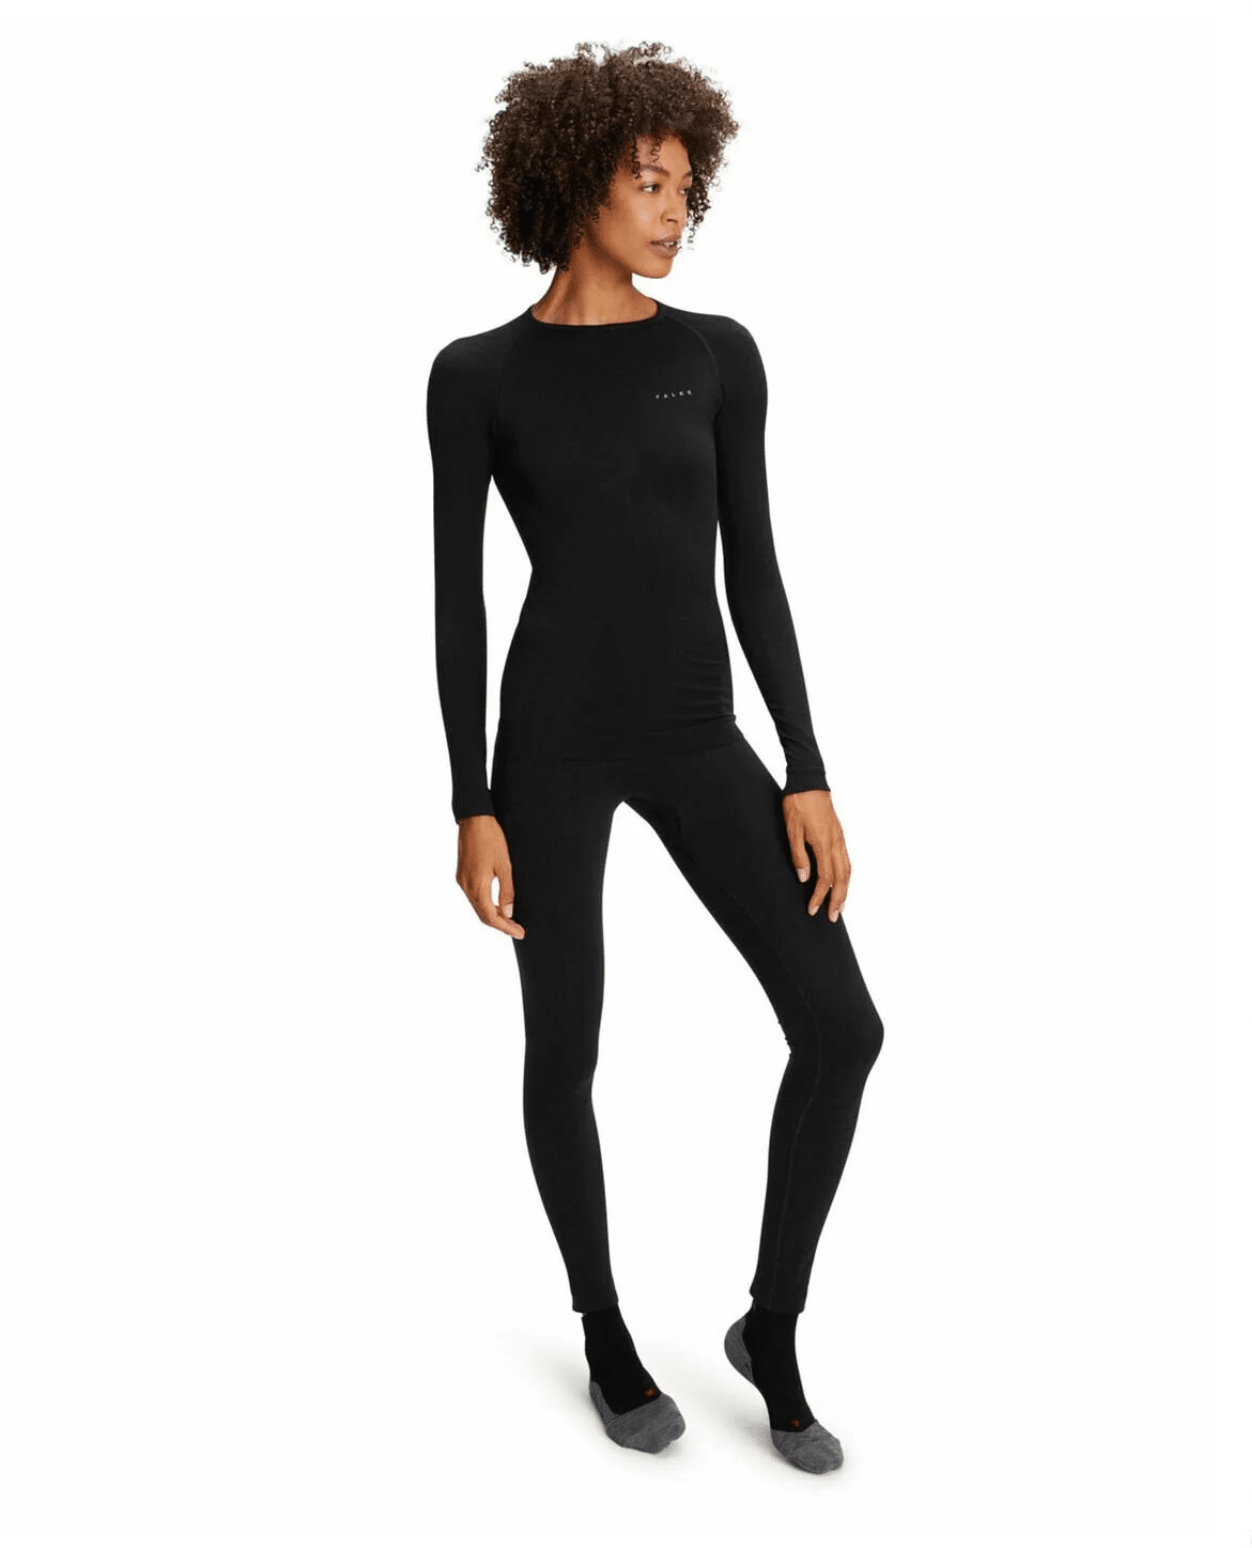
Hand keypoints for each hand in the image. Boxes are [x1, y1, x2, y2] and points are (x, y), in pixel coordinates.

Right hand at [455, 815, 524, 937]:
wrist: (474, 819)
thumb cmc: (491, 838)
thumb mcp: (505, 865)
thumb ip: (507, 890)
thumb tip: (508, 913)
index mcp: (477, 886)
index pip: (490, 917)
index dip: (505, 928)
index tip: (520, 933)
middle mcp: (466, 886)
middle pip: (483, 915)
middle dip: (500, 925)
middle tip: (517, 929)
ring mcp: (462, 881)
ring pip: (478, 906)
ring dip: (493, 915)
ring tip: (510, 920)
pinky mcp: (462, 874)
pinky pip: (474, 897)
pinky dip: (486, 905)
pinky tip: (497, 904)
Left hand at [783, 789, 849, 920]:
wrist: (809, 782)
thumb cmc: (797, 804)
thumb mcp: (792, 829)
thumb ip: (798, 855)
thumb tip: (804, 878)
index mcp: (824, 843)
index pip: (825, 878)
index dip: (819, 896)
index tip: (812, 910)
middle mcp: (836, 843)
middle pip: (841, 878)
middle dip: (838, 900)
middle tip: (833, 917)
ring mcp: (840, 839)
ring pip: (847, 871)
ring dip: (845, 891)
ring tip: (840, 906)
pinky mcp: (839, 835)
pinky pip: (847, 861)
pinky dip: (846, 877)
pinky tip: (841, 883)